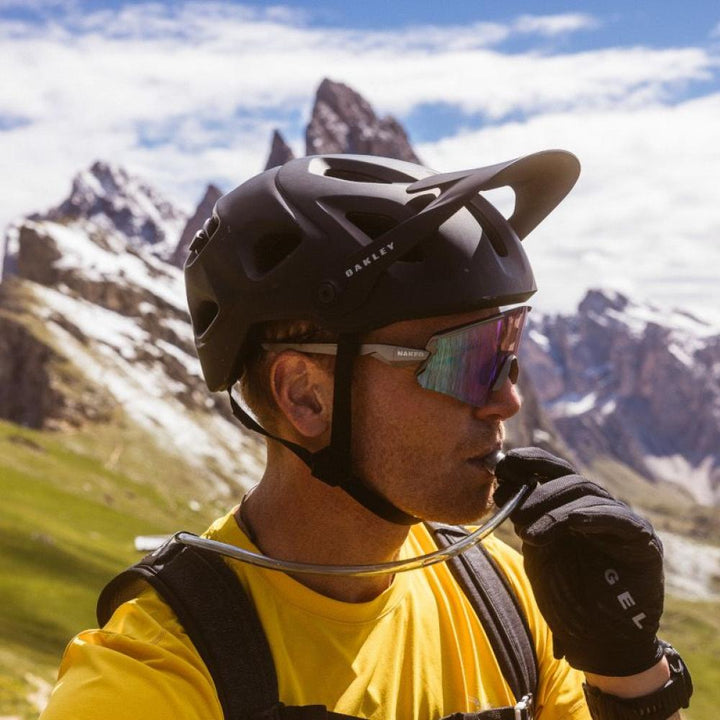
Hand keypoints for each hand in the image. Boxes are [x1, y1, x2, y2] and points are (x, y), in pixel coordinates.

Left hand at [494, 447, 664, 676]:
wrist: (597, 641)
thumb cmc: (566, 595)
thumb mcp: (537, 551)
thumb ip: (526, 519)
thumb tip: (503, 487)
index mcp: (571, 505)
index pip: (553, 470)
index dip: (530, 461)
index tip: (503, 466)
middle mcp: (597, 507)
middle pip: (568, 479)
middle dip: (536, 492)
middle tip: (513, 513)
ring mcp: (621, 521)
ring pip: (588, 495)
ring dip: (553, 510)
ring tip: (528, 534)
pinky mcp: (642, 541)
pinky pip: (619, 518)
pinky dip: (592, 516)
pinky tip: (571, 522)